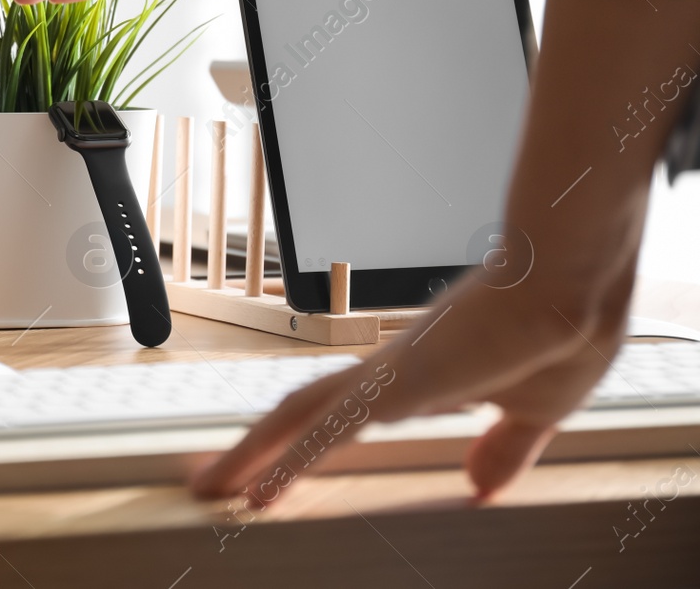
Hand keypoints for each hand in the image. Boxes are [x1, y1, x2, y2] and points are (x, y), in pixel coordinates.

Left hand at [189, 263, 631, 504]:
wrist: (573, 290)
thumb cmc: (558, 334)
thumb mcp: (531, 410)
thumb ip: (503, 445)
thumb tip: (484, 482)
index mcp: (412, 380)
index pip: (336, 414)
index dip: (298, 440)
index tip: (268, 467)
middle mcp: (384, 374)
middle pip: (297, 411)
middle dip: (252, 447)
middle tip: (208, 479)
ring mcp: (384, 376)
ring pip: (296, 415)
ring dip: (252, 452)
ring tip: (210, 486)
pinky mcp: (396, 384)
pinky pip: (328, 428)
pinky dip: (290, 460)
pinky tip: (261, 490)